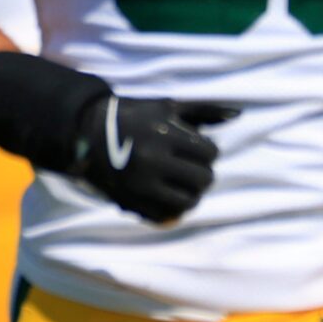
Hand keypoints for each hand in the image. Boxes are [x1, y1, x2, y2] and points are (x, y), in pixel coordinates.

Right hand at [70, 94, 236, 221]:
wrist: (85, 132)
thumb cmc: (133, 116)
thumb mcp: (165, 106)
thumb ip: (203, 110)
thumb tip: (238, 114)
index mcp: (163, 133)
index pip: (211, 153)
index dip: (207, 151)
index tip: (194, 148)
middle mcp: (152, 159)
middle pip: (204, 179)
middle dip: (202, 173)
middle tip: (189, 168)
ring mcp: (140, 183)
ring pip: (189, 201)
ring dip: (191, 193)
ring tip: (181, 183)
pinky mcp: (130, 200)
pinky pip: (166, 215)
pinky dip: (172, 208)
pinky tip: (167, 195)